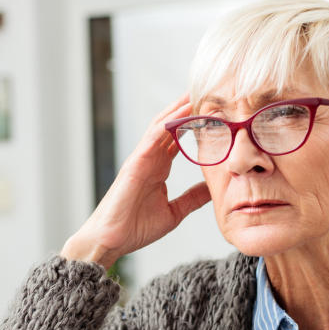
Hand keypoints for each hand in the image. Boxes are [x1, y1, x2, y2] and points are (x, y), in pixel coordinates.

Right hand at [61, 94, 211, 269]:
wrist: (111, 240)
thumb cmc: (135, 228)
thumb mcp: (174, 212)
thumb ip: (192, 198)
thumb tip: (212, 188)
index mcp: (158, 167)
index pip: (178, 138)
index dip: (196, 123)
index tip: (217, 111)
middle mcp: (150, 158)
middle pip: (171, 124)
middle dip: (188, 107)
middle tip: (209, 90)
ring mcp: (141, 158)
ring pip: (162, 124)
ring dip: (180, 108)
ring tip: (198, 92)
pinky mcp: (135, 163)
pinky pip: (153, 137)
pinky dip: (168, 123)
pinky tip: (183, 112)